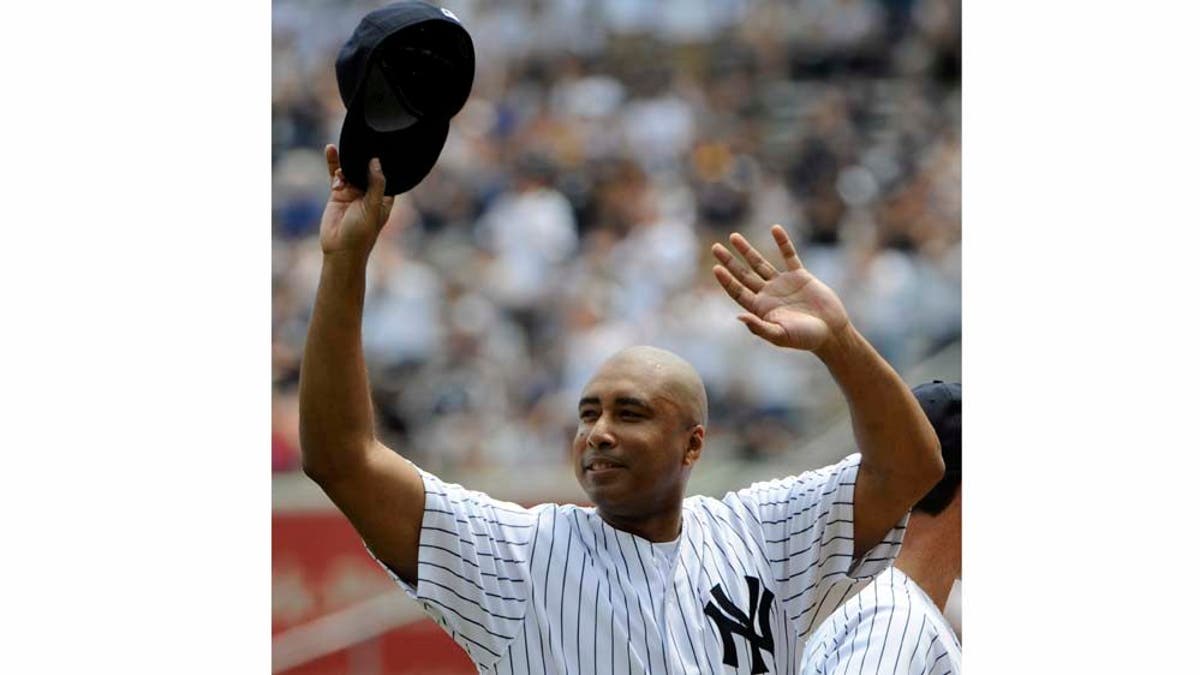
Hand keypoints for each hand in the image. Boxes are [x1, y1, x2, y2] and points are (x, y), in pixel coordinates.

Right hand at [319, 145, 394, 256]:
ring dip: (347, 159)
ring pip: (351, 170)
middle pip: (366, 169)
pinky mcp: (338, 193)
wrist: (340, 250)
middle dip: (363, 157)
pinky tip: (330, 150)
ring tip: (342, 147)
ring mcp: (353, 192)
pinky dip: (333, 164)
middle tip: (361, 139)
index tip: (382, 143)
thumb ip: (376, 184)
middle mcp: (369, 193)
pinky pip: (336, 175)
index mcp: (384, 197)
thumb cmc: (361, 234)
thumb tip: (376, 161)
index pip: (385, 174)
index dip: (383, 161)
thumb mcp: (373, 208)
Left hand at [711, 225, 849, 352]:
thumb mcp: (780, 335)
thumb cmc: (805, 339)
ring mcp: (783, 283)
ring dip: (747, 250)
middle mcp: (768, 294)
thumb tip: (738, 317)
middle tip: (715, 247)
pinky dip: (783, 242)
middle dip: (729, 261)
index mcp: (760, 308)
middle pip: (743, 274)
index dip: (727, 281)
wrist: (831, 332)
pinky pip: (789, 255)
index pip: (738, 291)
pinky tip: (775, 229)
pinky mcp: (800, 276)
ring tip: (733, 236)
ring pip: (760, 263)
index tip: (716, 268)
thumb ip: (759, 327)